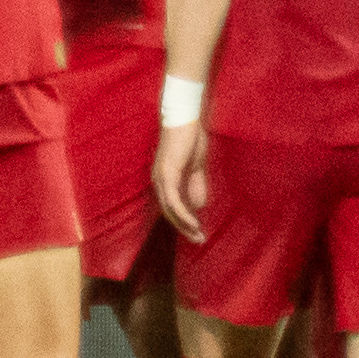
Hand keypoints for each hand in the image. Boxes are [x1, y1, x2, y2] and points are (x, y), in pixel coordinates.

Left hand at [153, 110, 211, 239]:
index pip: (172, 207)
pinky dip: (183, 214)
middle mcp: (159, 181)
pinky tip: (193, 223)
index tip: (198, 232)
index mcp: (165, 179)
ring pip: (170, 210)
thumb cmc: (190, 137)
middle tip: (199, 240)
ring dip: (184, 225)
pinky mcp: (167, 174)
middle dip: (184, 228)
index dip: (184, 221)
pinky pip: (174, 201)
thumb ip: (197, 185)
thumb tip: (199, 206)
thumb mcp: (196, 166)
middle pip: (168, 213)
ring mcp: (161, 178)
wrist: (186, 117)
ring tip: (198, 236)